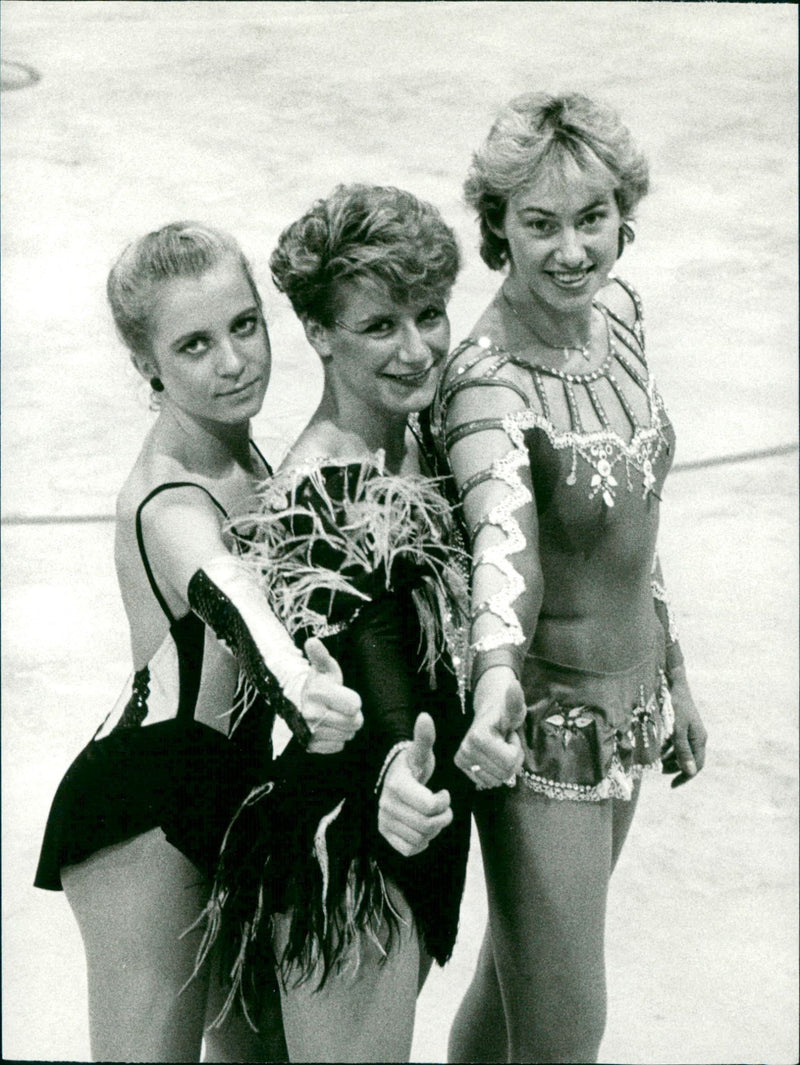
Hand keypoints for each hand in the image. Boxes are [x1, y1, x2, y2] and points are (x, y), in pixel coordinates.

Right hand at [301, 637, 362, 753]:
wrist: (298, 702)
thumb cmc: (319, 683)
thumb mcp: (324, 668)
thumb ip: (321, 655)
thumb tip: (312, 641)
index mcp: (317, 693)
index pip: (355, 706)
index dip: (353, 700)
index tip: (342, 695)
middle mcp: (312, 715)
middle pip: (354, 723)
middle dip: (351, 715)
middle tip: (339, 707)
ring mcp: (311, 732)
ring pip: (347, 735)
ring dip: (344, 727)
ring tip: (333, 716)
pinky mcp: (311, 746)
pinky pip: (338, 746)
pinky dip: (336, 738)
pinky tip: (328, 728)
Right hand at [378, 713, 452, 855]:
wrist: (395, 778)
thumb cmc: (413, 766)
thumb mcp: (421, 753)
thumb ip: (424, 738)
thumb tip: (425, 717)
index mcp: (397, 785)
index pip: (429, 805)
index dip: (444, 802)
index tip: (444, 793)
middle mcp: (387, 804)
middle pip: (427, 825)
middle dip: (443, 818)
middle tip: (445, 809)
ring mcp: (384, 821)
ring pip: (420, 839)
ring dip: (434, 831)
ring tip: (434, 817)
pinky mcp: (385, 834)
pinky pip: (409, 849)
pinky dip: (421, 843)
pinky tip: (423, 829)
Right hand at [455, 667, 525, 788]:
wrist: (490, 713)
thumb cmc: (505, 712)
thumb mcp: (514, 708)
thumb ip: (515, 700)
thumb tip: (514, 685)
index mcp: (478, 737)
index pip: (509, 762)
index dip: (515, 750)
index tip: (508, 735)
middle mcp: (465, 750)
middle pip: (503, 774)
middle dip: (511, 759)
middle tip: (505, 742)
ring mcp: (462, 759)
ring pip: (496, 781)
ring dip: (503, 767)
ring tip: (499, 748)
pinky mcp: (463, 766)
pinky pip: (487, 782)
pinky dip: (494, 773)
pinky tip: (493, 757)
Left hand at [661, 667, 706, 787]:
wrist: (672, 682)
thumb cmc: (674, 705)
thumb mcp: (677, 730)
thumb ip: (683, 751)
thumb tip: (691, 772)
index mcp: (699, 738)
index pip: (697, 765)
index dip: (685, 777)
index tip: (672, 786)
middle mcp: (697, 736)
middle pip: (689, 760)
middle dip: (675, 768)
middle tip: (658, 770)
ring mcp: (690, 730)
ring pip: (681, 752)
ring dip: (670, 759)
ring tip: (655, 761)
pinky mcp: (682, 724)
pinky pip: (676, 742)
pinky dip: (667, 748)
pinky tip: (656, 748)